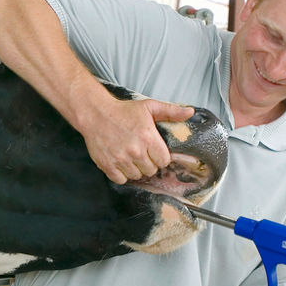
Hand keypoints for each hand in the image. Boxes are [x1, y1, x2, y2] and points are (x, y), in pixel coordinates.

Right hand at [79, 98, 193, 184]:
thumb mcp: (149, 106)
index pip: (164, 161)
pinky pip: (121, 180)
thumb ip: (171, 111)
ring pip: (136, 176)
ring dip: (135, 169)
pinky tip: (120, 163)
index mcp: (148, 137)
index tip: (154, 151)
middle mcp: (135, 150)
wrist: (96, 114)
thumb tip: (190, 112)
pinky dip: (121, 174)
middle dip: (148, 163)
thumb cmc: (123, 110)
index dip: (160, 157)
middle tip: (141, 153)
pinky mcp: (107, 165)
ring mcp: (120, 159)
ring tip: (130, 157)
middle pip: (151, 170)